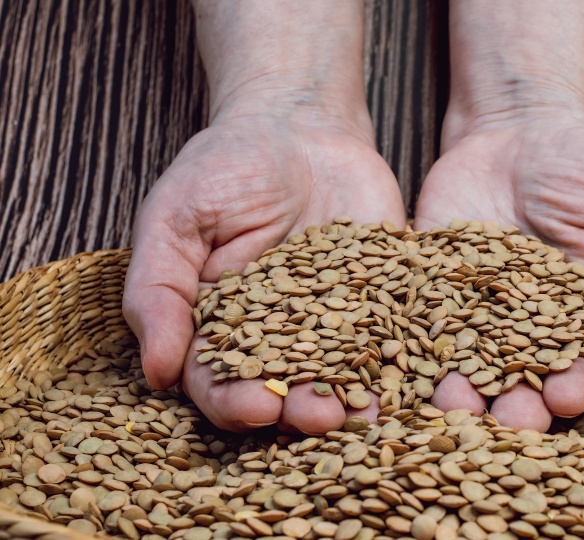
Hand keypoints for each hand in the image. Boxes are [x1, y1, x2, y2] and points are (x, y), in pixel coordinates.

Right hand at [123, 96, 403, 432]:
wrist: (299, 127)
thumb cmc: (225, 169)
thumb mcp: (175, 220)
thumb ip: (159, 291)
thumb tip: (155, 370)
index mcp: (222, 329)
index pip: (221, 383)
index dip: (234, 402)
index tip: (256, 407)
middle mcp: (281, 337)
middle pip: (288, 389)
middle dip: (302, 410)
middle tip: (321, 419)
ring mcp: (336, 321)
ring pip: (344, 373)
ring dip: (356, 399)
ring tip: (371, 414)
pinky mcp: (383, 298)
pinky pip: (394, 334)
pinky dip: (403, 357)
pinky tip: (414, 373)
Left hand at [414, 111, 583, 430]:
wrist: (521, 125)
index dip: (582, 384)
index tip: (564, 400)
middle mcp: (536, 328)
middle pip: (530, 378)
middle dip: (519, 403)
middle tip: (507, 421)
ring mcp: (481, 312)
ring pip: (473, 364)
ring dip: (464, 390)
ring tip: (453, 407)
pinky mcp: (435, 291)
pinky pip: (424, 325)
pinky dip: (415, 349)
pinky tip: (406, 370)